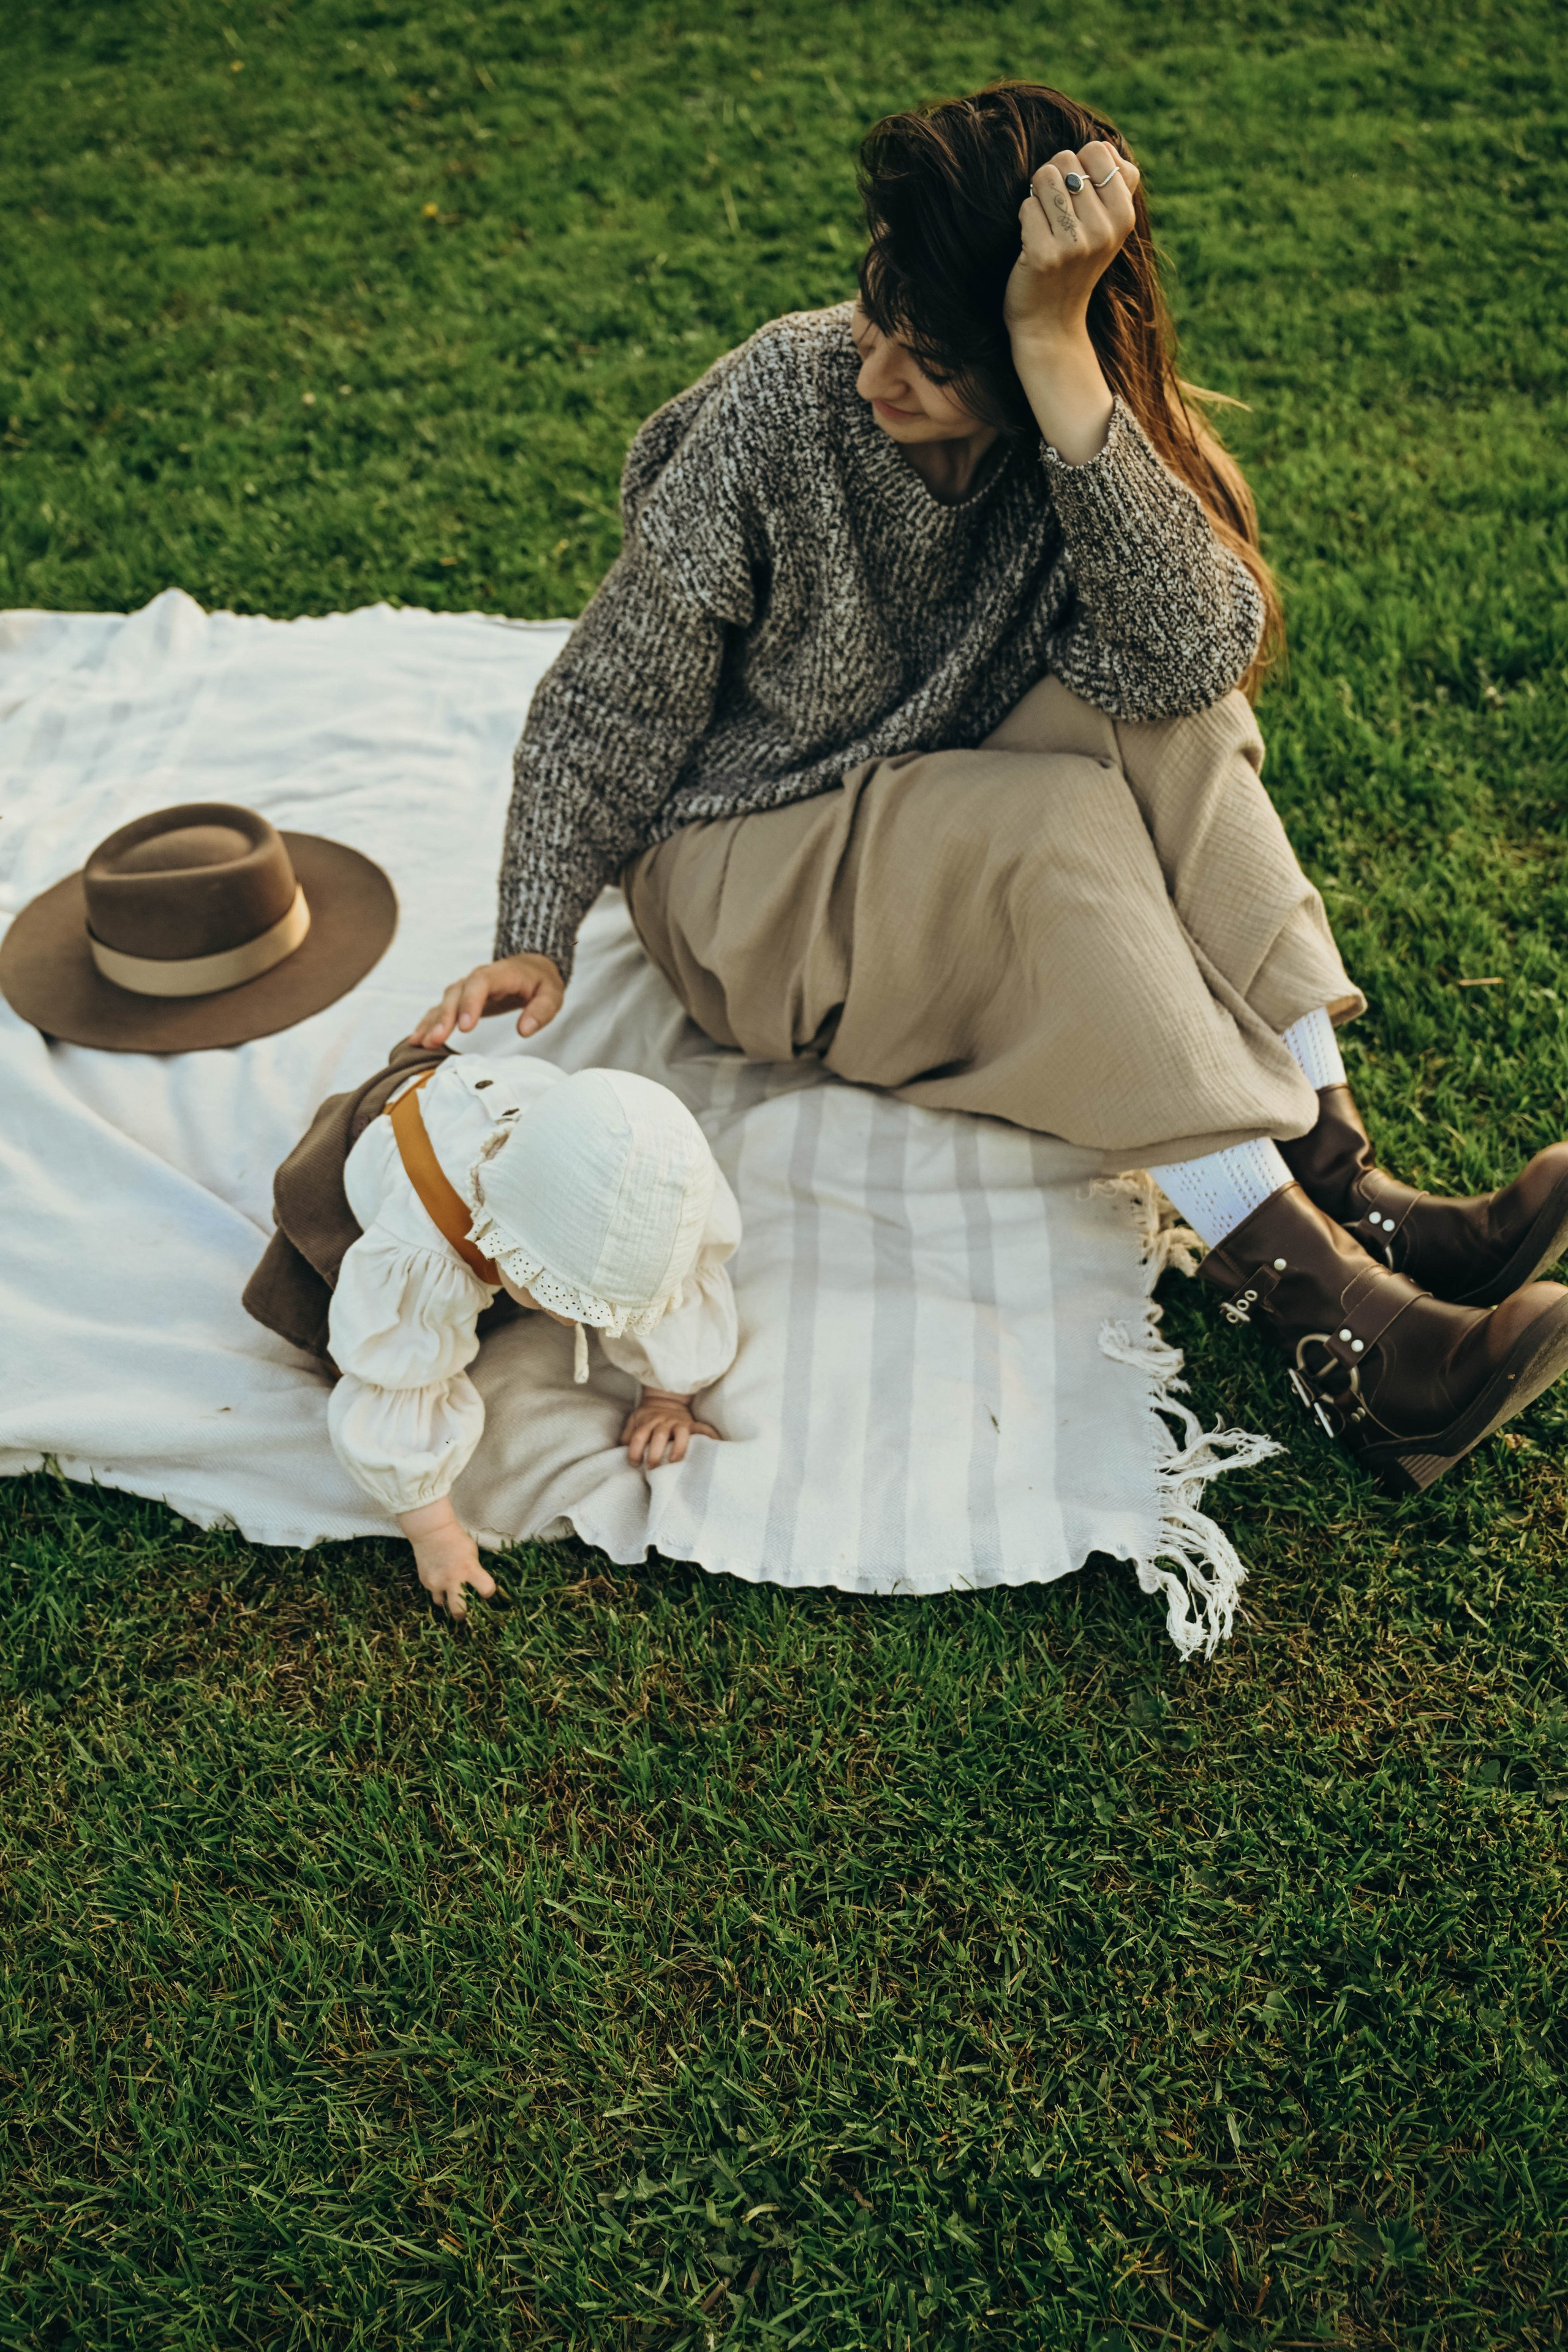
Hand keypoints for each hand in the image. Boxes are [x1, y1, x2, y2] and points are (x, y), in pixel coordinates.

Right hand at [398, 1496, 496, 1618]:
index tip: (486, 1591)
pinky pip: (434, 1592)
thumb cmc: (457, 1540)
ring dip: (447, 1601)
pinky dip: (438, 1589)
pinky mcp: (425, 1582)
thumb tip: (478, 1587)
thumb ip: (474, 1571)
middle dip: (463, 1615)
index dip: (488, 1592)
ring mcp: (436, 1583)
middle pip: (459, 1610)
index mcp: (470, 1569)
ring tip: (450, 1594)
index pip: (487, 1589)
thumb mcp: (472, 1553)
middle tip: (465, 1613)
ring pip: (442, 1604)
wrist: (431, 1532)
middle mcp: (453, 1579)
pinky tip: (440, 1579)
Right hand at [409, 951, 564, 1048]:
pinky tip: (417, 1040)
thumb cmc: (541, 982)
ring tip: (421, 1043)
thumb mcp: (552, 994)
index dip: (470, 1003)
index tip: (466, 1028)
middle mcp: (478, 978)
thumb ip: (541, 1011)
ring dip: (432, 1023)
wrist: (531, 967)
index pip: (480, 983)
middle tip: (436, 1039)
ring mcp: (467, 988)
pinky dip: (429, 1023)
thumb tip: (524, 1030)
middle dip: (445, 1017)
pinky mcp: (462, 1000)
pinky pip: (441, 1010)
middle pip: (456, 993)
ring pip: (445, 1002)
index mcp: (500, 974)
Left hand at [621, 1391, 719, 1468]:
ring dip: (677, 1448)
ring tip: (674, 1461)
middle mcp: (663, 1422)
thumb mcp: (633, 1421)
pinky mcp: (692, 1424)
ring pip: (680, 1433)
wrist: (665, 1398)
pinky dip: (710, 1435)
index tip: (635, 1464)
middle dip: (654, 1452)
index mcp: (647, 1421)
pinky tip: (716, 1444)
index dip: (634, 1451)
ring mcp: (679, 1422)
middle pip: (658, 1435)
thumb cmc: (647, 1416)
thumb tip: (622, 1452)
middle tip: (652, 1466)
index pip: (638, 1436)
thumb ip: (627, 1436)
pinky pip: (703, 1429)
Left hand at [1003, 140, 1141, 351]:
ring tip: (1045, 225)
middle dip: (1054, 177)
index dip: (1079, 162)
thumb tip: (1105, 144)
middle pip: (1067, 159)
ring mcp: (1075, 244)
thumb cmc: (1076, 265)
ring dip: (1038, 196)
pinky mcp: (1044, 256)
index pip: (1099, 149)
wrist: (1051, 323)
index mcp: (1124, 216)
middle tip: (1056, 213)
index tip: (1076, 192)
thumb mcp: (1108, 227)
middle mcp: (1104, 230)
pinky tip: (1031, 244)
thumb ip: (1115, 184)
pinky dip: (1024, 219)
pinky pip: (1027, 206)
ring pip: (1045, 177)